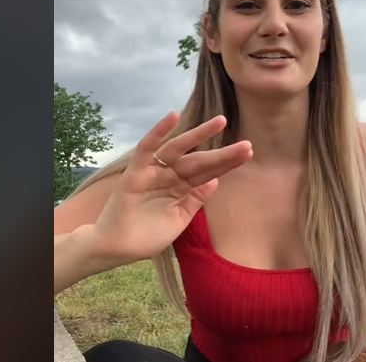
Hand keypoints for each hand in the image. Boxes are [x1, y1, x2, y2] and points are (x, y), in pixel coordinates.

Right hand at [92, 112, 252, 263]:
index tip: (248, 153)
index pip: (209, 173)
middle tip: (247, 144)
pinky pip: (147, 148)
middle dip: (223, 153)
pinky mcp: (136, 171)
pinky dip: (158, 132)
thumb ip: (195, 201)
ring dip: (199, 134)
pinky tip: (173, 116)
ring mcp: (154, 171)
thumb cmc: (147, 237)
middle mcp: (170, 176)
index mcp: (182, 189)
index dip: (227, 164)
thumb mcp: (179, 220)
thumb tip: (214, 181)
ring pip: (179, 149)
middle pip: (200, 160)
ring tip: (220, 121)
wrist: (117, 249)